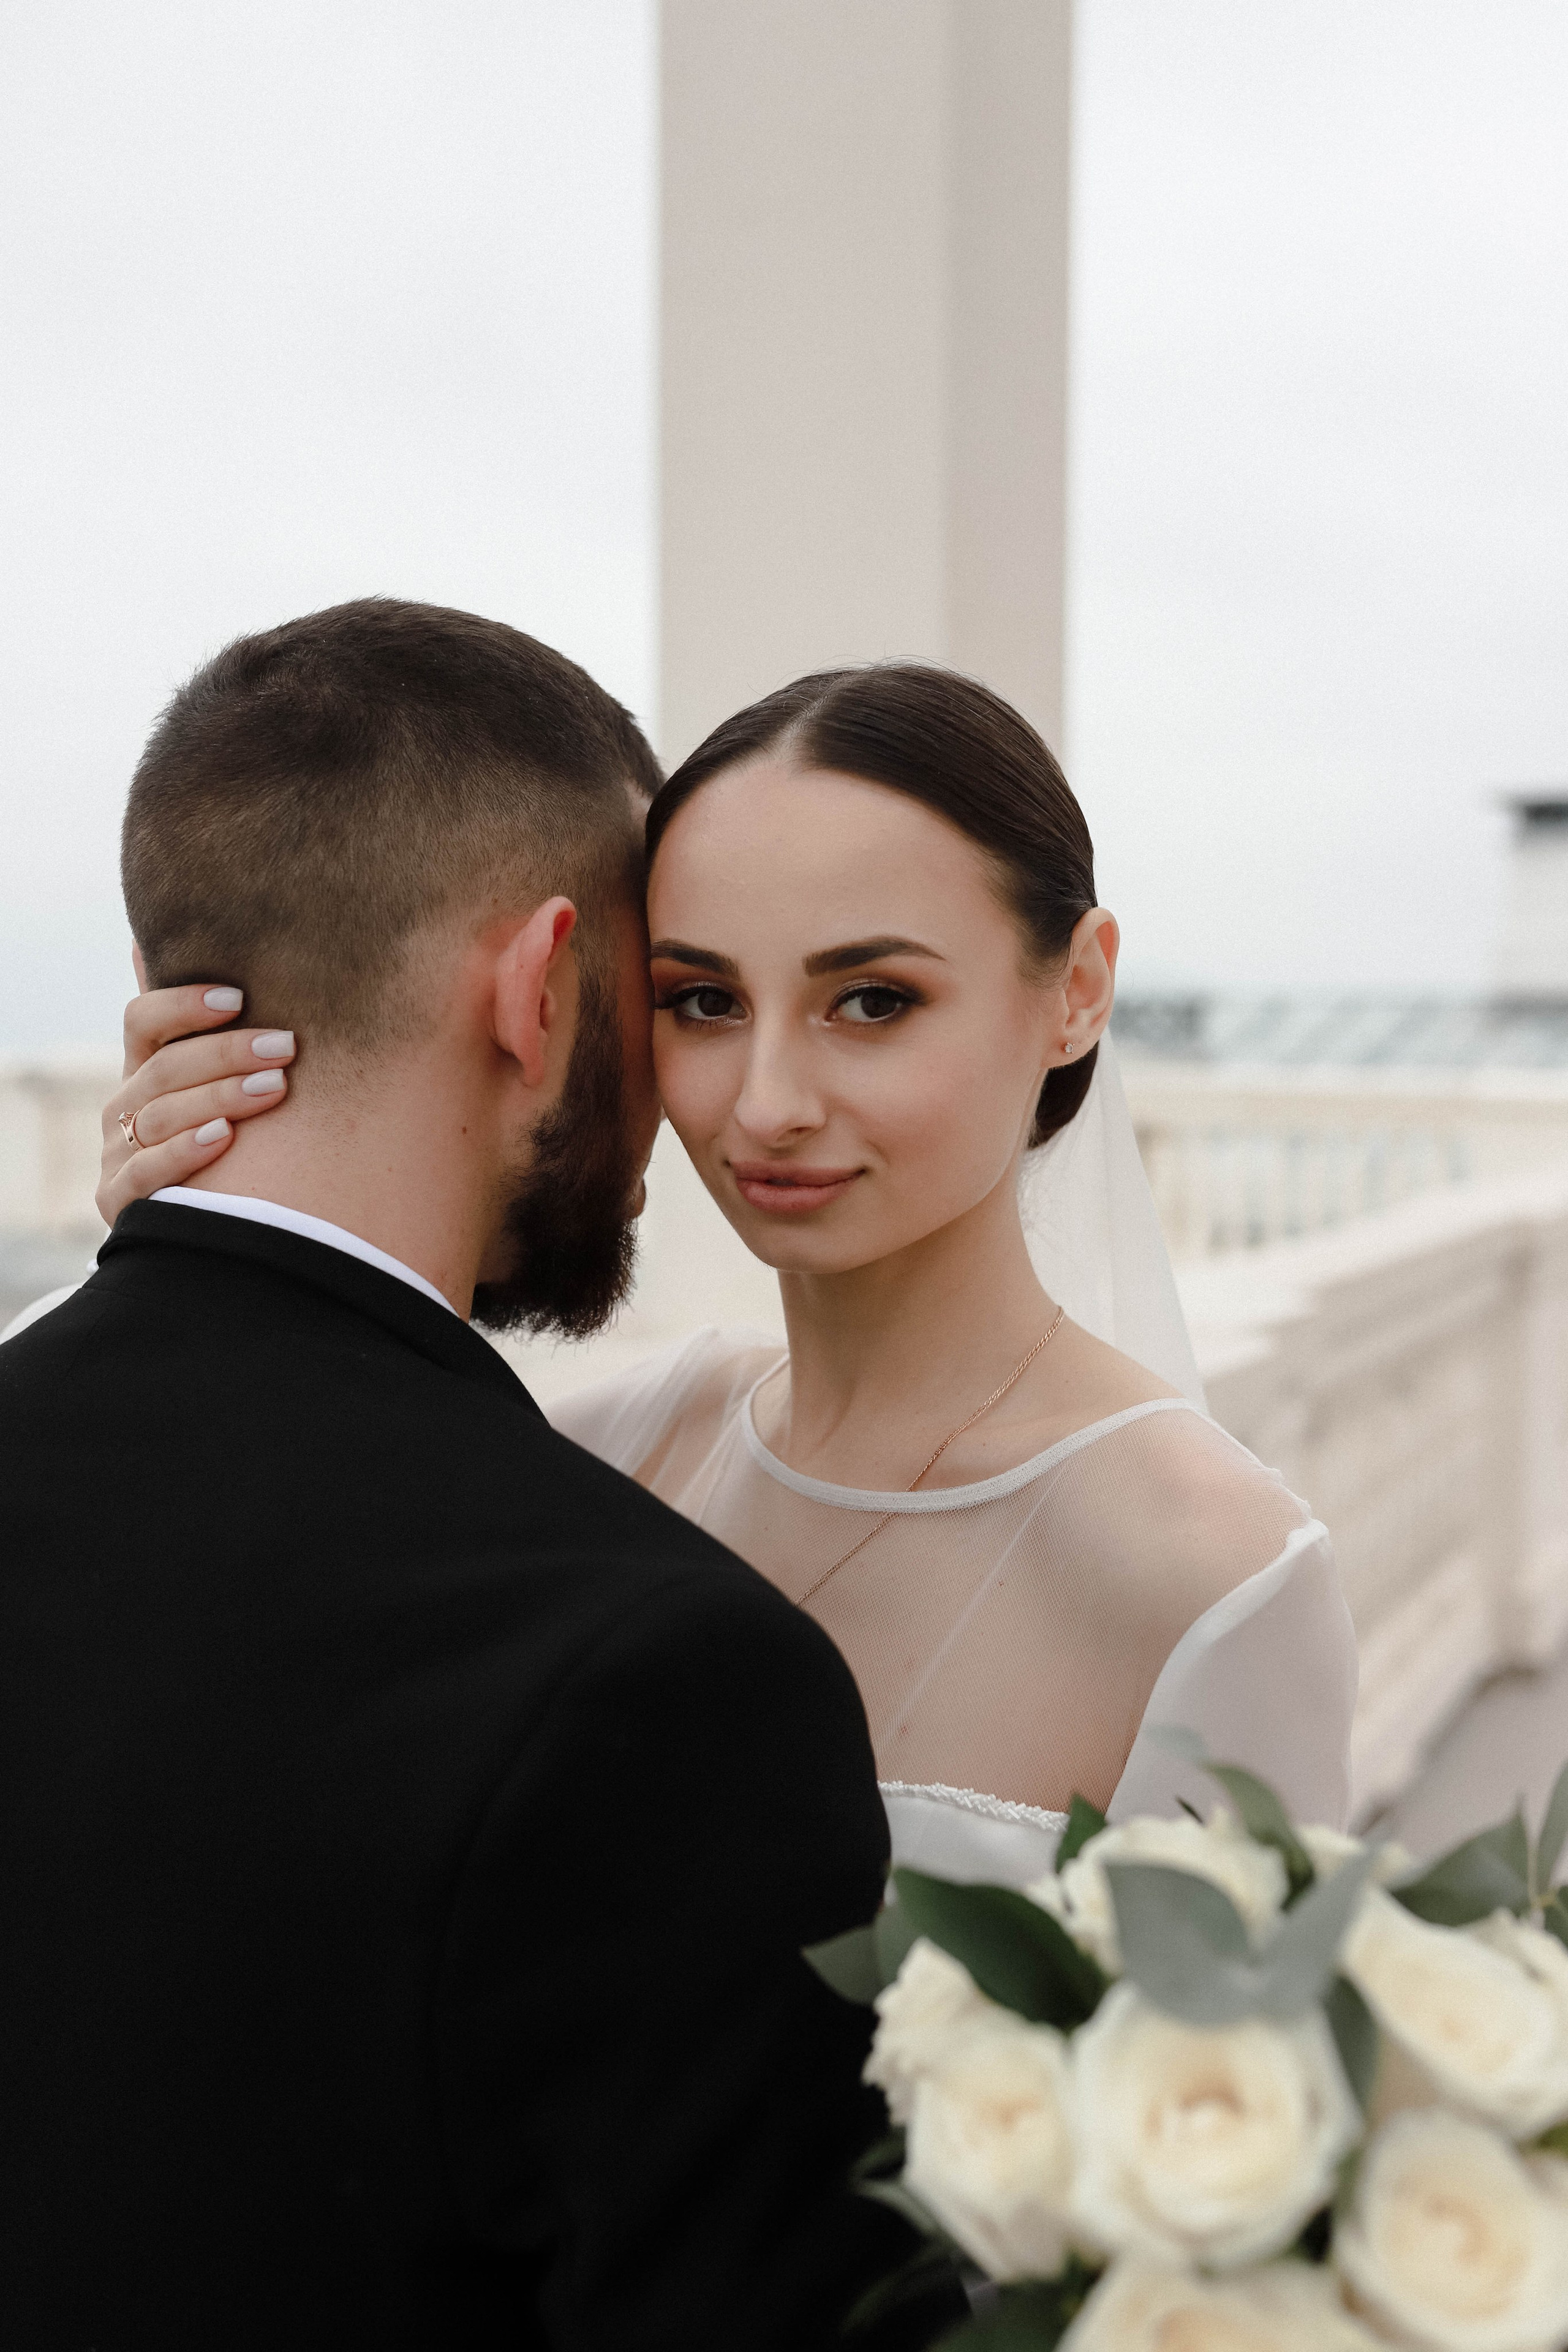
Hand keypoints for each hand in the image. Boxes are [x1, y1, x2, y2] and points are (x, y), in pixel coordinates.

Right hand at [99, 985, 295, 1226]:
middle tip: (285, 1046)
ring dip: (219, 1097)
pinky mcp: (115, 1200)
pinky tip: (223, 1138)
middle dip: (226, 1054)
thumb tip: (174, 949)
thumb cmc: (221, 1139)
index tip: (238, 997)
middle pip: (164, 1068)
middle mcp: (122, 1107)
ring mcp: (115, 1154)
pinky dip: (183, 1153)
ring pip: (160, 1116)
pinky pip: (145, 1173)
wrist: (197, 1231)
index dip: (184, 1005)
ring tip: (274, 1088)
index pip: (143, 1021)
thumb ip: (207, 1031)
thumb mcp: (214, 1087)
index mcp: (143, 1071)